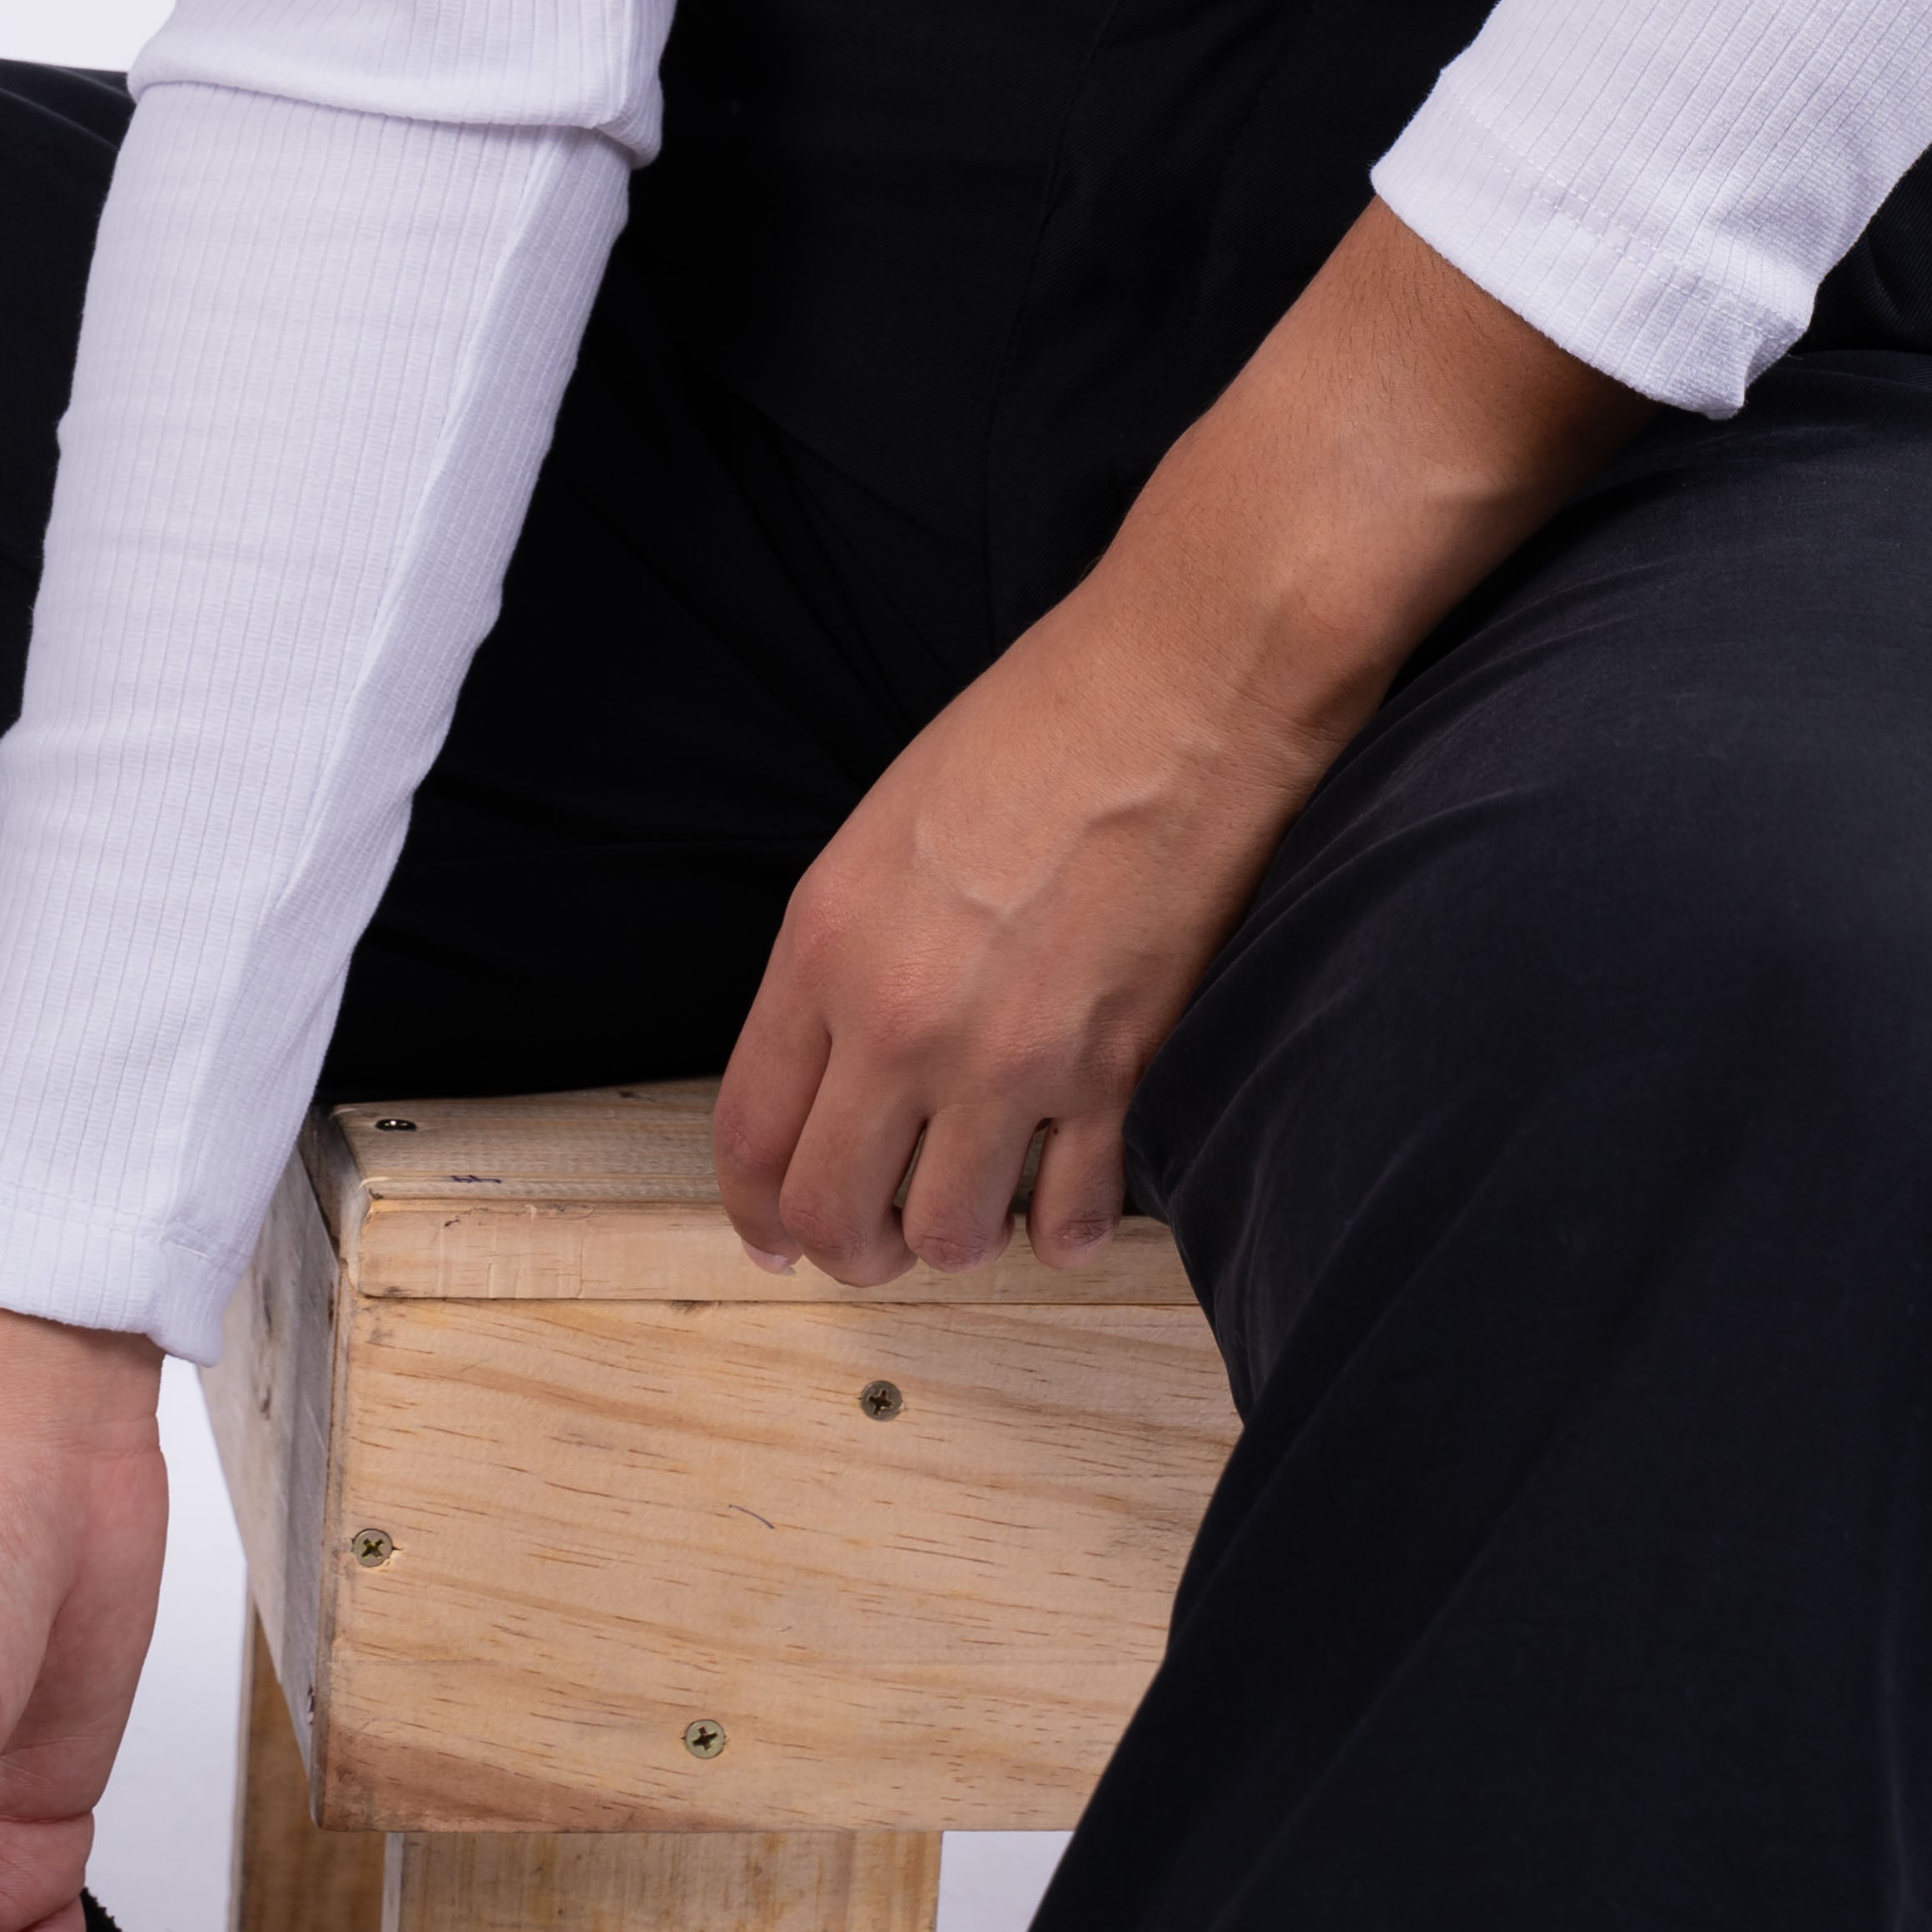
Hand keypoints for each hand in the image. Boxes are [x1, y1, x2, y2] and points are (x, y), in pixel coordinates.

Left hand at [714, 202, 1649, 1284]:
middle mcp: (900, 1015)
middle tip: (877, 1239)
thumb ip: (850, 951)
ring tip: (986, 1200)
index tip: (776, 1231)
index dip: (756, 1204)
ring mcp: (1009, 1055)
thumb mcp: (889, 826)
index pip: (750, 1129)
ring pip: (946, 1233)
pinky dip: (1066, 1227)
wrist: (1181, 687)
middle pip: (832, 1207)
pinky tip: (1071, 1199)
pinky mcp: (1117, 1070)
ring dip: (959, 1233)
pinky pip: (1071, 1214)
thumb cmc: (1041, 723)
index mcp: (827, 941)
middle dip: (847, 1244)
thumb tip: (845, 1060)